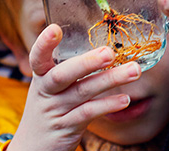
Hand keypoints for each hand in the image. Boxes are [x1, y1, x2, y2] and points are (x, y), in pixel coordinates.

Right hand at [7, 24, 141, 150]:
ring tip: (134, 70)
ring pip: (82, 93)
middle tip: (109, 52)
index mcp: (41, 77)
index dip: (44, 44)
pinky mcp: (66, 128)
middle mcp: (45, 92)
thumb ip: (69, 69)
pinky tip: (125, 99)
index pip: (37, 58)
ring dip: (110, 80)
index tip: (55, 29)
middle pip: (61, 75)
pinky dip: (107, 105)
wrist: (33, 147)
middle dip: (86, 62)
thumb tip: (102, 44)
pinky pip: (88, 114)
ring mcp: (55, 111)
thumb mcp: (51, 88)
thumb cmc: (49, 109)